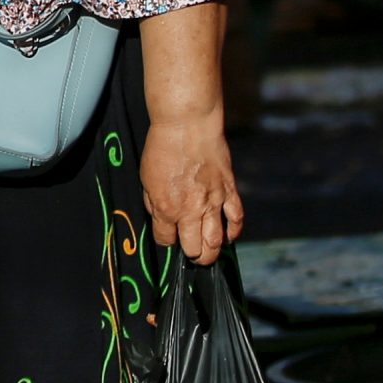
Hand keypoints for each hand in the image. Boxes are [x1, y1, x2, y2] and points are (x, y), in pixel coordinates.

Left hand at [142, 116, 243, 265]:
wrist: (187, 126)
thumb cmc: (161, 149)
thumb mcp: (145, 178)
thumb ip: (153, 202)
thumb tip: (159, 215)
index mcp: (166, 208)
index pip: (166, 239)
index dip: (166, 241)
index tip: (167, 237)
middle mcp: (190, 210)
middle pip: (194, 247)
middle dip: (192, 255)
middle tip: (192, 255)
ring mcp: (213, 202)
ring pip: (217, 240)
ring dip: (213, 252)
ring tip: (208, 255)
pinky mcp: (230, 190)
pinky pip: (236, 218)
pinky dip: (234, 231)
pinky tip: (229, 237)